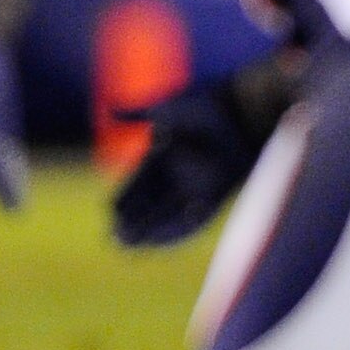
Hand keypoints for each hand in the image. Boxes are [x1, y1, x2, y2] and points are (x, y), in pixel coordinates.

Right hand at [109, 81, 260, 246]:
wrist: (242, 111)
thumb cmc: (204, 105)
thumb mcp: (166, 109)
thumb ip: (138, 114)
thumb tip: (110, 111)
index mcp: (162, 154)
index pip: (138, 183)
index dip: (124, 198)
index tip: (108, 211)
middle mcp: (178, 174)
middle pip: (149, 204)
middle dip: (132, 221)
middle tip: (113, 237)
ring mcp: (196, 186)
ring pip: (167, 215)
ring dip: (148, 231)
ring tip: (127, 244)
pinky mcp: (216, 196)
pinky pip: (193, 220)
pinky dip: (175, 232)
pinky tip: (156, 242)